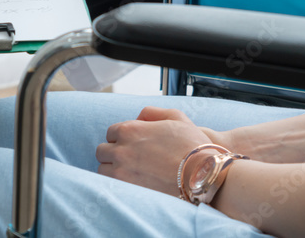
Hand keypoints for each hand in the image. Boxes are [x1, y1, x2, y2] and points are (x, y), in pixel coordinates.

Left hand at [95, 107, 216, 196]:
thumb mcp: (176, 116)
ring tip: (131, 174)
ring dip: (112, 170)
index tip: (132, 145)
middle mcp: (121, 150)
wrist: (202, 174)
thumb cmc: (192, 145)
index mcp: (130, 130)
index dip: (122, 138)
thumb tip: (139, 118)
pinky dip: (117, 185)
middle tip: (130, 160)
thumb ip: (152, 113)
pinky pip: (110, 187)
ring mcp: (121, 172)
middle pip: (102, 152)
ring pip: (103, 170)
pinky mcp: (126, 191)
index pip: (111, 133)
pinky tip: (132, 184)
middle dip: (113, 154)